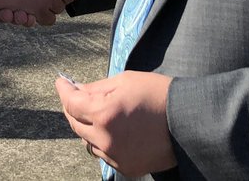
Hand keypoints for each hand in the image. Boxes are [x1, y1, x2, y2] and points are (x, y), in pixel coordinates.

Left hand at [56, 71, 175, 177]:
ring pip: (87, 141)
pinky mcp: (126, 167)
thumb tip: (77, 89)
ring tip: (96, 112)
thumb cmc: (158, 94)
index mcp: (104, 113)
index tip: (61, 82)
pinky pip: (104, 154)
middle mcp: (105, 138)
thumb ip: (97, 87)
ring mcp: (115, 156)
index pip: (71, 103)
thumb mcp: (125, 81)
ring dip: (87, 126)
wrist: (188, 121)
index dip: (63, 90)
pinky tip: (112, 129)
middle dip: (73, 107)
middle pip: (75, 123)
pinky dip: (102, 141)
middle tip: (75, 95)